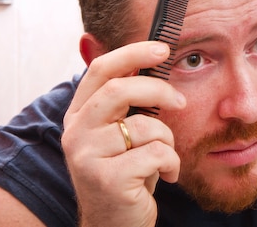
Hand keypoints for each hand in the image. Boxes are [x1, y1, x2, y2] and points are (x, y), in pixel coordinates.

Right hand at [61, 41, 186, 226]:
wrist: (114, 225)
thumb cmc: (127, 173)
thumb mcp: (123, 134)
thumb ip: (129, 105)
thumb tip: (158, 63)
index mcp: (80, 115)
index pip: (101, 70)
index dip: (133, 54)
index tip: (162, 48)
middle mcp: (76, 132)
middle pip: (119, 90)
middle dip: (158, 90)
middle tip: (181, 102)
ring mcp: (86, 156)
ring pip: (144, 126)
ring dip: (167, 140)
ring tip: (165, 157)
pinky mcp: (106, 179)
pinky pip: (155, 154)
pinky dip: (171, 163)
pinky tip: (166, 176)